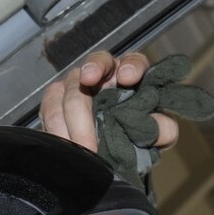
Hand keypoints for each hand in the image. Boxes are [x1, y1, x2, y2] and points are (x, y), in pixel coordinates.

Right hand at [38, 49, 177, 151]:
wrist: (110, 153)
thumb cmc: (134, 135)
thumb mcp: (155, 136)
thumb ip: (163, 130)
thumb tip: (160, 129)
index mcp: (131, 75)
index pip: (133, 61)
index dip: (131, 66)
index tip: (128, 78)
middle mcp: (104, 73)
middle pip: (92, 71)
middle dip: (88, 109)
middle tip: (91, 142)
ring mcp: (77, 83)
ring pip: (68, 92)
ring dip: (72, 125)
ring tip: (82, 151)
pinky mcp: (55, 99)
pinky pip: (50, 108)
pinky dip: (56, 129)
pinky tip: (65, 145)